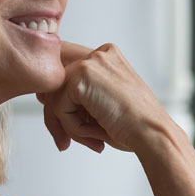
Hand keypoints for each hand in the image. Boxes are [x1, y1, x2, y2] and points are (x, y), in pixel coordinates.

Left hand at [37, 41, 169, 153]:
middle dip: (56, 116)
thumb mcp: (102, 102)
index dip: (59, 98)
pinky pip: (59, 108)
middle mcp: (98, 54)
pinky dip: (73, 128)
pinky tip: (95, 133)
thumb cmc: (133, 125)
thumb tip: (42, 96)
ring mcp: (89, 63)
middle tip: (65, 141)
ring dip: (67, 126)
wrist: (153, 134)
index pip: (65, 70)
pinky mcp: (81, 77)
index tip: (66, 124)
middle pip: (55, 82)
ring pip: (54, 97)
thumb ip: (76, 94)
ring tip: (90, 140)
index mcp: (106, 56)